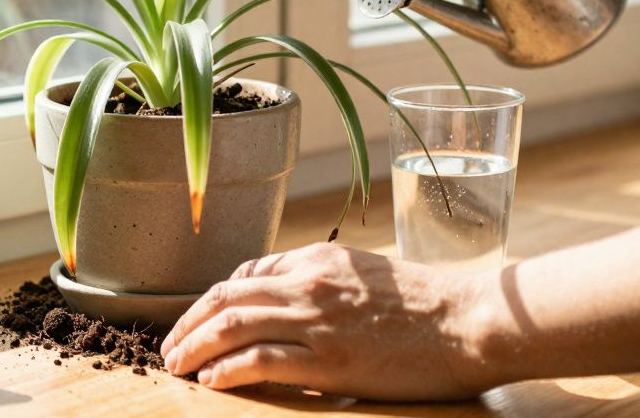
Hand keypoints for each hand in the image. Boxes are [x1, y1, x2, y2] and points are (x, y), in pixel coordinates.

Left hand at [159, 243, 496, 399]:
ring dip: (194, 346)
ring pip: (232, 325)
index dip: (211, 301)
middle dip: (188, 323)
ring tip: (176, 366)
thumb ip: (321, 280)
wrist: (470, 321)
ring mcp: (316, 319)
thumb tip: (282, 296)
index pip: (245, 275)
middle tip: (169, 348)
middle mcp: (307, 282)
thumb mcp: (363, 274)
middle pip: (225, 298)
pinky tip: (211, 381)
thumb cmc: (426, 303)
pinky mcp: (329, 358)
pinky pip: (261, 361)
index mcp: (316, 258)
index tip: (197, 322)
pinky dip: (227, 370)